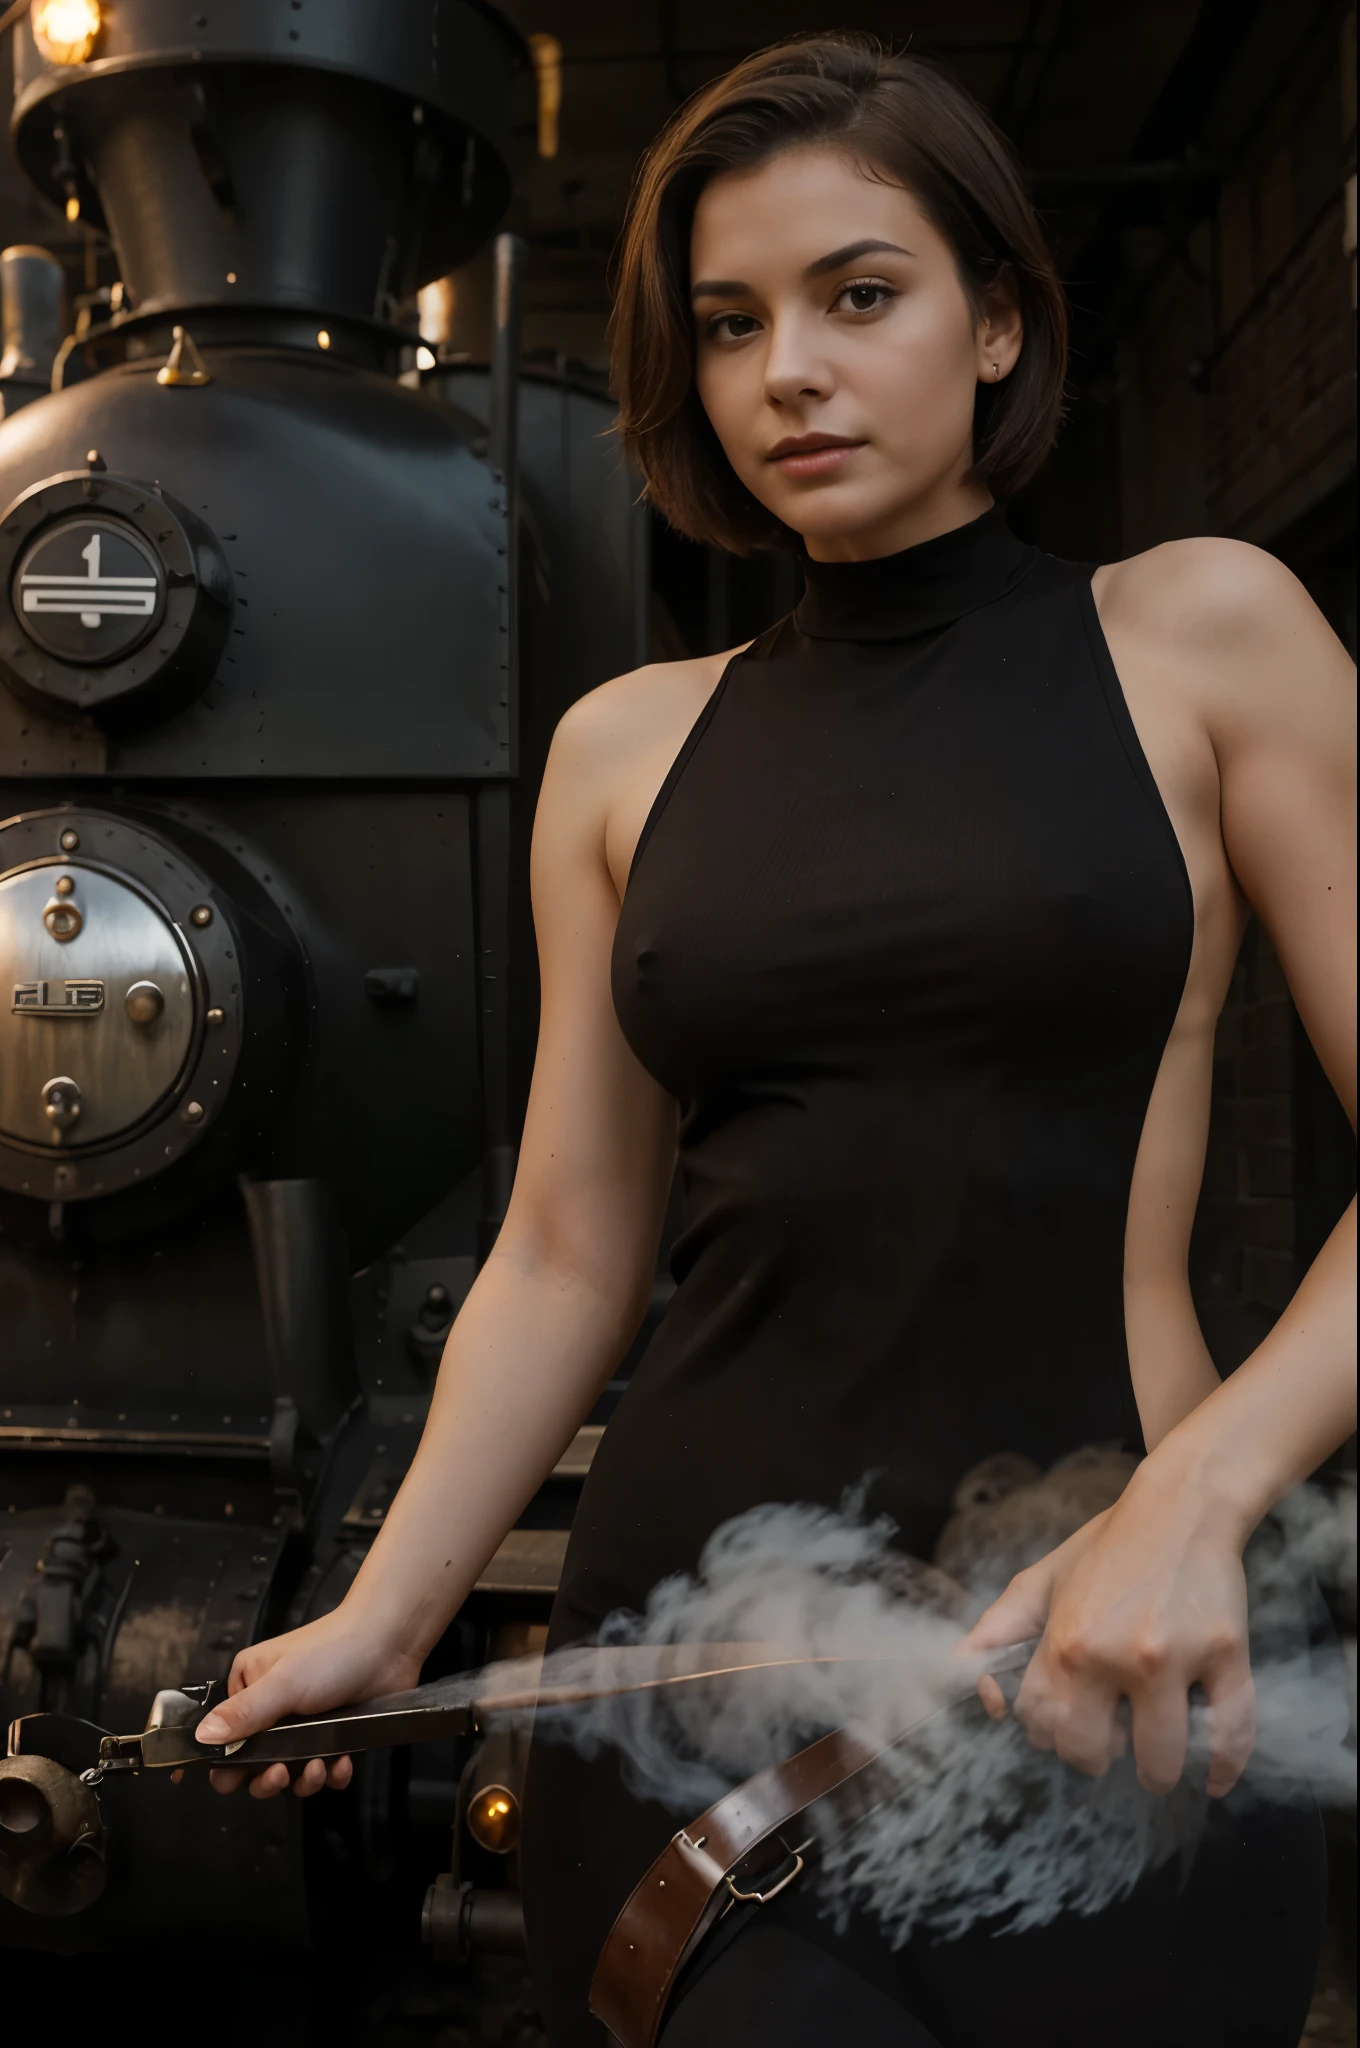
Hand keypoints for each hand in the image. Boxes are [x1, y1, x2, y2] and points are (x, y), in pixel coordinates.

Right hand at [172, 1607, 422, 1800]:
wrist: (389, 1642)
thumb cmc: (330, 1654)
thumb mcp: (282, 1683)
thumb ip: (243, 1714)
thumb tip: (200, 1738)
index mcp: (248, 1688)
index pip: (222, 1736)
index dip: (223, 1763)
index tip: (232, 1781)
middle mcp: (271, 1709)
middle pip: (253, 1764)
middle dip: (266, 1778)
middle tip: (280, 1775)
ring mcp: (303, 1725)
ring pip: (290, 1772)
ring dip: (303, 1779)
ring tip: (320, 1765)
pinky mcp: (334, 1736)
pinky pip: (324, 1770)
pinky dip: (332, 1774)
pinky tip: (342, 1763)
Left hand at [959, 1471, 1255, 1798]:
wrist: (1182, 1507)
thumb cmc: (1108, 1547)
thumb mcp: (1043, 1580)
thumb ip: (999, 1629)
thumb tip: (962, 1672)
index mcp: (1066, 1641)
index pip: (1041, 1724)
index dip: (1049, 1732)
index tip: (1066, 1723)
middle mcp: (1117, 1656)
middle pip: (1093, 1752)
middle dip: (1095, 1755)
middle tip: (1109, 1737)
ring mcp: (1176, 1660)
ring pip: (1161, 1758)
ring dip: (1156, 1769)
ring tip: (1156, 1756)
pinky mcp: (1228, 1657)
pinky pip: (1231, 1734)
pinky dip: (1223, 1768)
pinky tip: (1212, 1778)